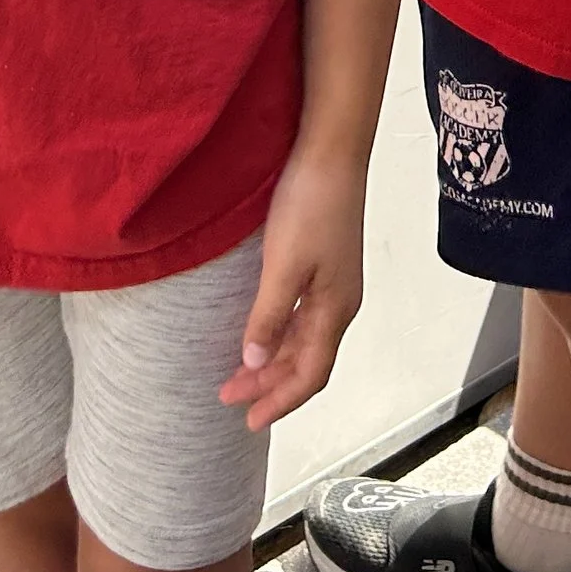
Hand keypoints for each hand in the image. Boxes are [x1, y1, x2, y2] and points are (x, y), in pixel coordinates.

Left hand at [220, 146, 367, 429]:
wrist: (332, 151)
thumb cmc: (311, 203)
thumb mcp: (283, 265)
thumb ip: (269, 317)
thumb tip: (254, 363)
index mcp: (335, 309)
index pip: (310, 374)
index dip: (280, 400)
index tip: (250, 419)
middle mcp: (339, 303)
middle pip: (307, 361)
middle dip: (270, 385)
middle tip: (231, 399)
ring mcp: (334, 284)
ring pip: (303, 340)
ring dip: (272, 361)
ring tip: (239, 375)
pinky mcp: (324, 264)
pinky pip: (302, 317)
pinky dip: (280, 335)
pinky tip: (261, 333)